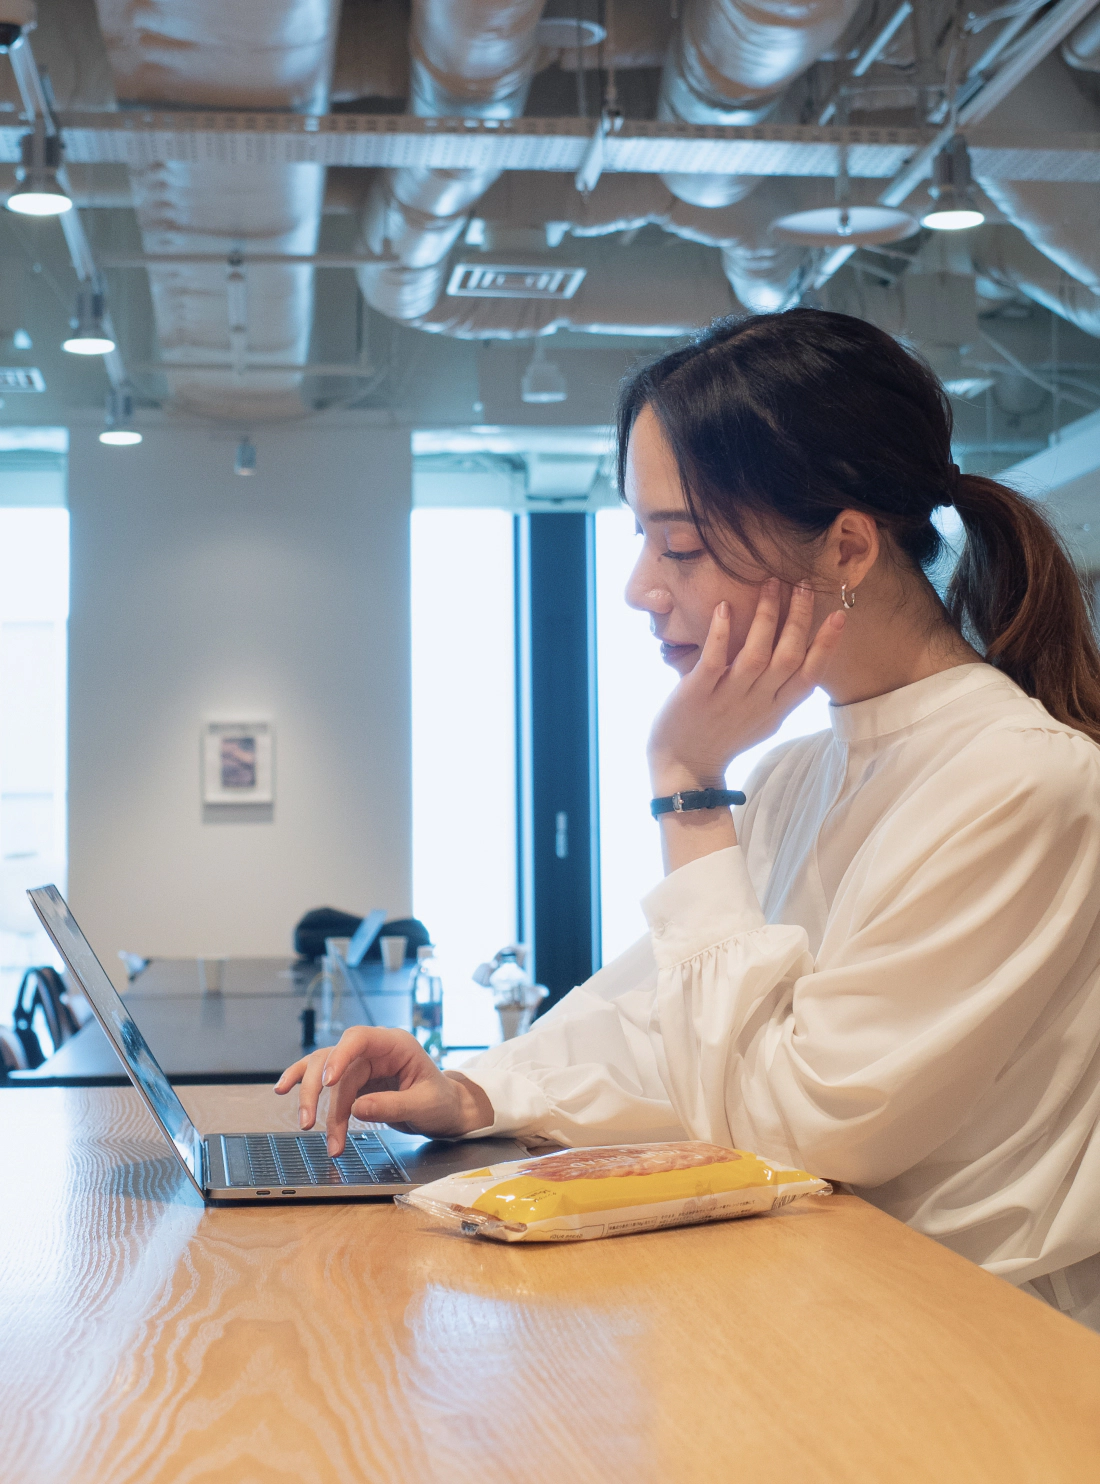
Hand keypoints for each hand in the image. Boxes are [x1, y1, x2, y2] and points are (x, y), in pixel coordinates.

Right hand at [274, 1026, 493, 1154]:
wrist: (445, 1111)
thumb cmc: (441, 1103)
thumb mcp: (424, 1106)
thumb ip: (392, 1106)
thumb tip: (357, 1109)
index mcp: (395, 1045)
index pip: (359, 1038)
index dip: (339, 1056)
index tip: (328, 1082)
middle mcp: (374, 1049)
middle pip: (334, 1060)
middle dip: (319, 1092)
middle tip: (311, 1124)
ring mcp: (361, 1064)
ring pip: (324, 1072)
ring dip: (312, 1100)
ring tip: (307, 1127)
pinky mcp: (353, 1081)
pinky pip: (324, 1081)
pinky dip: (306, 1088)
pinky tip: (284, 1090)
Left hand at [648, 580, 844, 793]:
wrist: (683, 767)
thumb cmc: (722, 737)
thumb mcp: (762, 720)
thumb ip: (780, 691)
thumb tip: (800, 656)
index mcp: (776, 709)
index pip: (810, 676)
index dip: (827, 646)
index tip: (839, 615)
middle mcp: (757, 703)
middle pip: (787, 657)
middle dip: (799, 618)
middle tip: (803, 583)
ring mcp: (727, 699)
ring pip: (755, 655)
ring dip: (765, 618)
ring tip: (770, 584)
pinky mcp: (697, 695)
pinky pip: (713, 662)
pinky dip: (720, 634)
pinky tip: (724, 607)